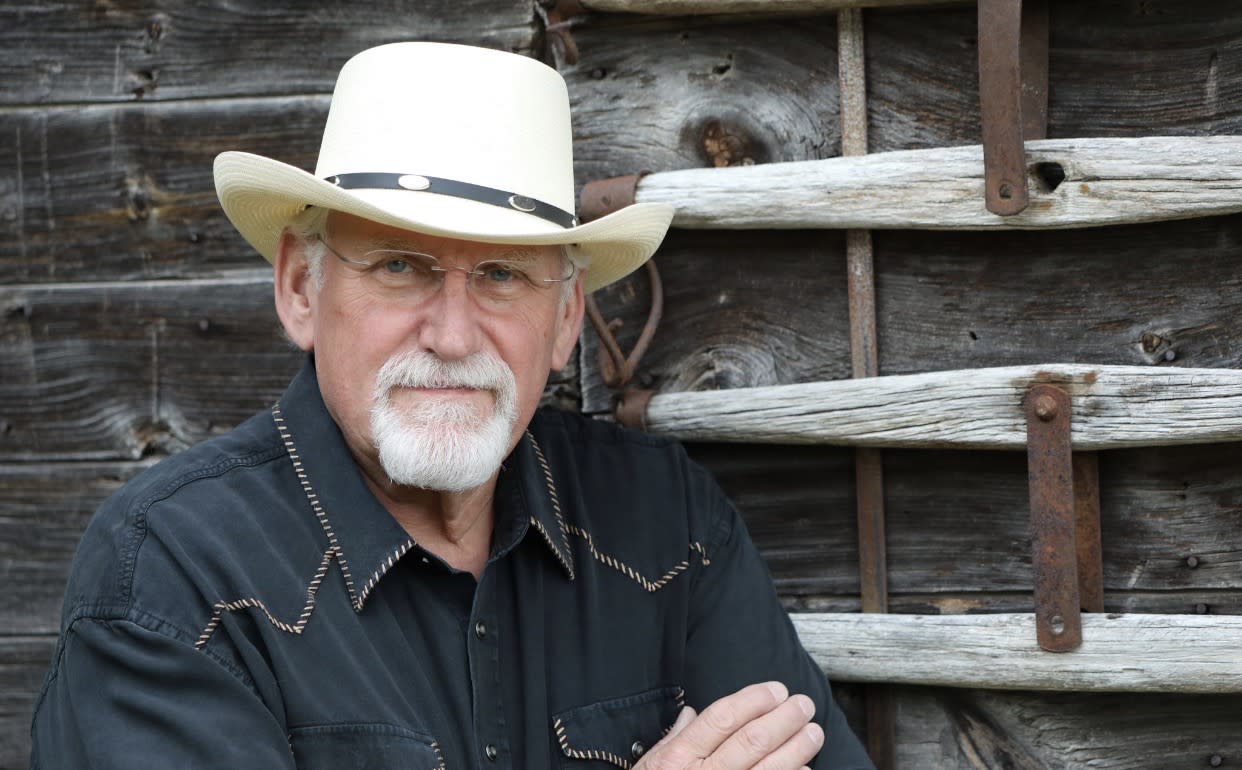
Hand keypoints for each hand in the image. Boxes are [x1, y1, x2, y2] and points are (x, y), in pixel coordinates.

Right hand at [634, 681, 823, 769]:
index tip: (777, 690)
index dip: (754, 700)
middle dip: (784, 719)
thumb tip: (691, 713)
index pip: (722, 718)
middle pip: (753, 740)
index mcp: (679, 756)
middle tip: (804, 705)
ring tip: (813, 732)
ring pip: (769, 768)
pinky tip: (804, 769)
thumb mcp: (652, 765)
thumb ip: (675, 738)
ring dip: (797, 748)